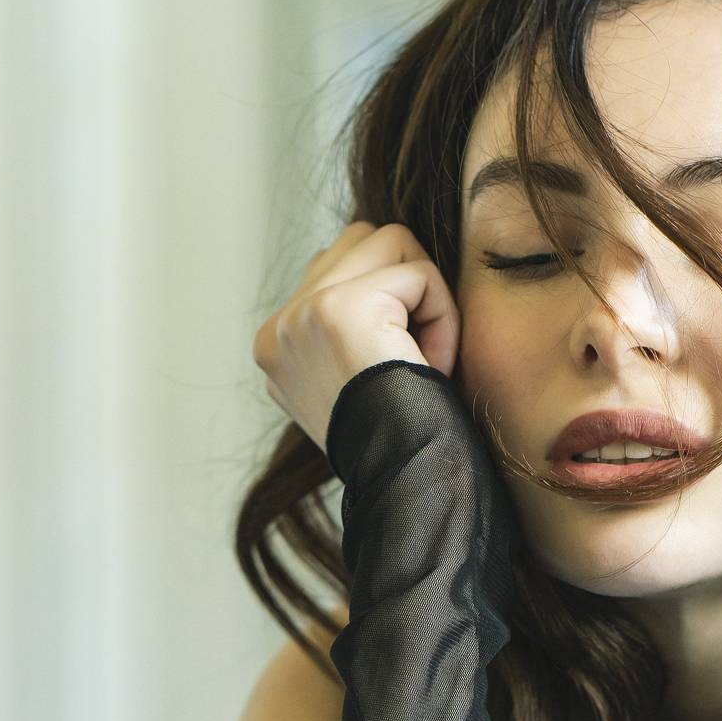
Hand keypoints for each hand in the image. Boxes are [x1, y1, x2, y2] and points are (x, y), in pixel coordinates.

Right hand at [251, 220, 460, 454]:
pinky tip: (434, 366)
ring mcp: (303, 314)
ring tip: (426, 357)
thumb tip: (380, 269)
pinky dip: (443, 317)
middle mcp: (280, 328)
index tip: (401, 366)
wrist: (404, 482)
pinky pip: (419, 274)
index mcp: (278, 346)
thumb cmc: (405, 442)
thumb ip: (353, 331)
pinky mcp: (341, 308)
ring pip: (391, 241)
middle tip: (421, 353)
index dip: (393, 303)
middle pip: (363, 238)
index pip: (338, 267)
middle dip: (409, 284)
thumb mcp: (362, 385)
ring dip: (426, 296)